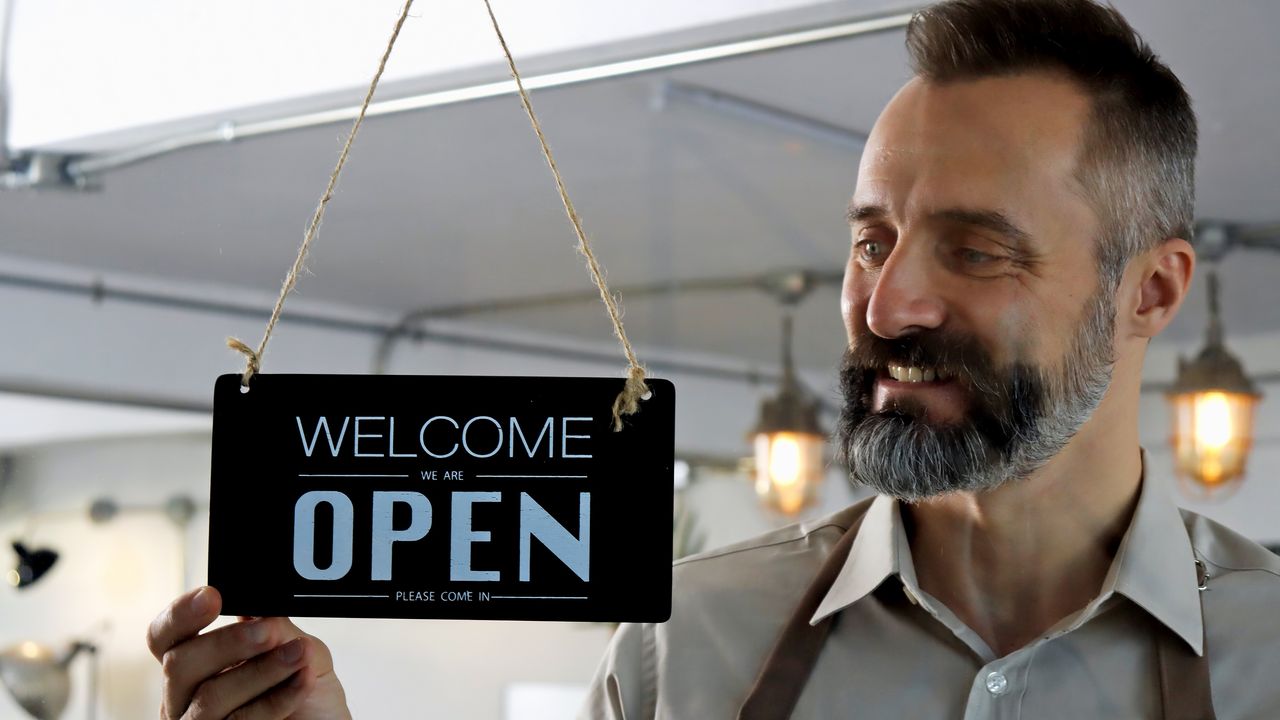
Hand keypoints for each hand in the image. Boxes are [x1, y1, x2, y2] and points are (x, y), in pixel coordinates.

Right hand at [148, 587, 351, 719]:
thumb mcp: (301, 651)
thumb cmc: (311, 696)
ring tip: (299, 655)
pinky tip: (303, 681)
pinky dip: (276, 699)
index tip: (212, 596)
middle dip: (228, 642)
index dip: (180, 614)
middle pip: (179, 664)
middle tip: (268, 631)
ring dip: (261, 671)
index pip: (165, 637)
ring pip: (210, 697)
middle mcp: (186, 697)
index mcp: (197, 663)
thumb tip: (254, 605)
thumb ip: (276, 628)